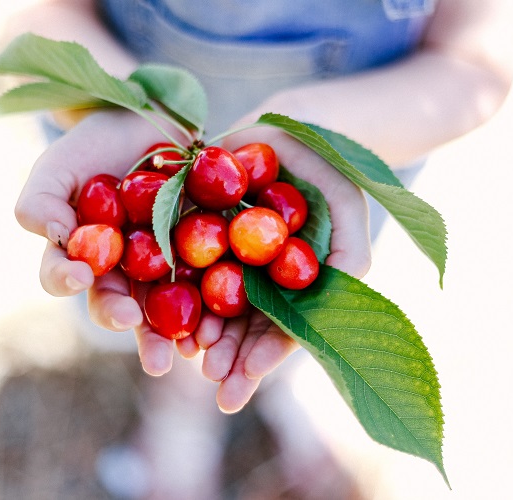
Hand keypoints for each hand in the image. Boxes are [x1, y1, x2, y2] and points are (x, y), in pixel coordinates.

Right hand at [15, 109, 181, 374]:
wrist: (150, 119)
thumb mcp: (59, 164)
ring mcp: (160, 266)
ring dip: (166, 332)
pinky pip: (202, 286)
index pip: (63, 275)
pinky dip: (207, 307)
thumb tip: (58, 238)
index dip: (66, 278)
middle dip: (120, 317)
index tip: (78, 273)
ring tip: (177, 349)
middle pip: (114, 303)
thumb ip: (42, 200)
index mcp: (79, 253)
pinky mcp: (199, 256)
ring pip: (160, 308)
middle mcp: (118, 269)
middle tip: (128, 320)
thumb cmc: (96, 145)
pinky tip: (213, 323)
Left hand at [174, 126, 370, 412]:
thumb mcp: (348, 209)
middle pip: (241, 326)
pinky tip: (163, 309)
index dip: (265, 356)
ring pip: (208, 302)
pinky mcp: (194, 229)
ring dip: (199, 331)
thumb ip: (350, 256)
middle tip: (213, 378)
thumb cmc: (328, 172)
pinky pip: (180, 262)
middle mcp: (255, 279)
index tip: (247, 378)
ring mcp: (223, 256)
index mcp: (289, 287)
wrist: (290, 129)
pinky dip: (173, 287)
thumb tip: (340, 301)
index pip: (281, 329)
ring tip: (189, 353)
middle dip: (228, 355)